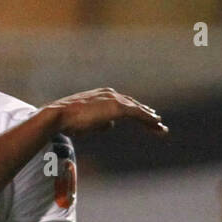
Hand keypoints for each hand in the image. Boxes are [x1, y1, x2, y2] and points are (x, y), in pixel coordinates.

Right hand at [47, 88, 167, 136]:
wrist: (59, 115)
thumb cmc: (68, 120)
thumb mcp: (87, 122)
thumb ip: (101, 122)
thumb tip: (111, 125)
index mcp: (103, 96)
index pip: (124, 104)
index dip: (136, 111)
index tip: (146, 118)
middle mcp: (111, 94)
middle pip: (133, 105)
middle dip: (146, 115)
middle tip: (158, 122)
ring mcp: (114, 99)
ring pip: (138, 109)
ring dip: (150, 119)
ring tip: (161, 127)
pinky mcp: (117, 107)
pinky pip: (137, 113)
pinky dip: (147, 118)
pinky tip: (156, 123)